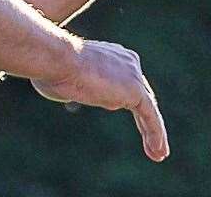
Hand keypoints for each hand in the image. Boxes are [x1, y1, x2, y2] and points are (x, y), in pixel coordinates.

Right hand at [31, 39, 168, 161]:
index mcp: (110, 55)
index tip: (119, 112)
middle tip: (151, 141)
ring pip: (148, 108)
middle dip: (146, 118)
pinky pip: (150, 115)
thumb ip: (70, 85)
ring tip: (158, 154)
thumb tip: (68, 92)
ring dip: (153, 132)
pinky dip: (155, 133)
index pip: (122, 80)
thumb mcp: (62, 80)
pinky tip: (158, 152)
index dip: (122, 99)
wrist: (57, 60)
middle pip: (140, 94)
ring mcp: (133, 74)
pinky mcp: (135, 89)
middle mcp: (126, 61)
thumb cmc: (52, 70)